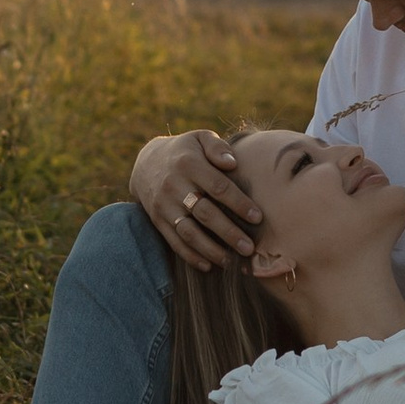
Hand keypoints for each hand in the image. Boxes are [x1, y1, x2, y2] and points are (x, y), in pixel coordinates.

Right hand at [130, 127, 260, 272]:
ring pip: (189, 232)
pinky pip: (174, 242)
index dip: (239, 203)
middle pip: (205, 214)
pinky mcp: (158, 220)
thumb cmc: (186, 152)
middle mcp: (174, 186)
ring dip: (211, 250)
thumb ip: (217, 147)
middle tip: (249, 248)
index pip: (218, 187)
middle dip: (229, 233)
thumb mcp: (199, 138)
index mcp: (188, 164)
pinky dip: (191, 256)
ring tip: (232, 261)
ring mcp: (164, 206)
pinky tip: (209, 265)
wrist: (146, 163)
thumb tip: (232, 163)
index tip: (257, 217)